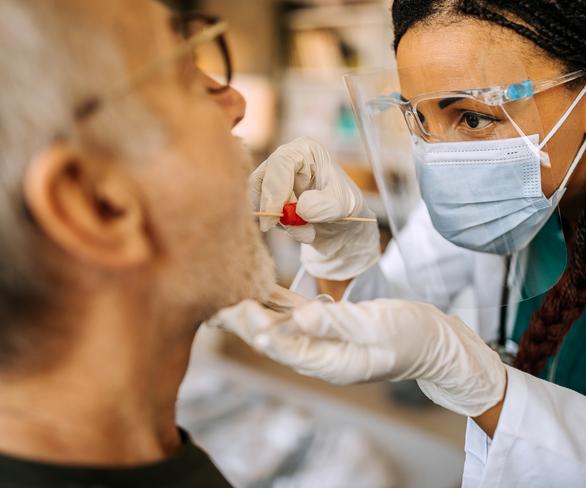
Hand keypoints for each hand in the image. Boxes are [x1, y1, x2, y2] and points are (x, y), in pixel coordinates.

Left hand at [208, 296, 506, 417]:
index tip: (240, 308)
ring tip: (226, 296)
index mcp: (332, 362)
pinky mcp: (329, 328)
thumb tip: (301, 317)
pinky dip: (278, 303)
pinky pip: (297, 316)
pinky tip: (260, 288)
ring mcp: (323, 343)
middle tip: (216, 303)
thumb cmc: (413, 336)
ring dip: (255, 312)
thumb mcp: (379, 327)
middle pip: (274, 339)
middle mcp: (321, 356)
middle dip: (245, 322)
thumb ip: (339, 323)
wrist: (434, 342)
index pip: (286, 348)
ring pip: (281, 326)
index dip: (260, 329)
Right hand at [250, 137, 379, 280]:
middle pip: (262, 179)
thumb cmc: (345, 206)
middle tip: (288, 228)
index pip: (280, 162)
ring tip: (308, 232)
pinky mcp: (269, 197)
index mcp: (306, 150)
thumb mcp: (343, 206)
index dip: (275, 187)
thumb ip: (324, 206)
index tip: (278, 214)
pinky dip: (279, 226)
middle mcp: (286, 160)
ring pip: (260, 199)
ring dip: (280, 221)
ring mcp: (275, 179)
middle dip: (273, 208)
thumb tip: (301, 208)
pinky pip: (263, 212)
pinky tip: (301, 230)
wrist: (344, 224)